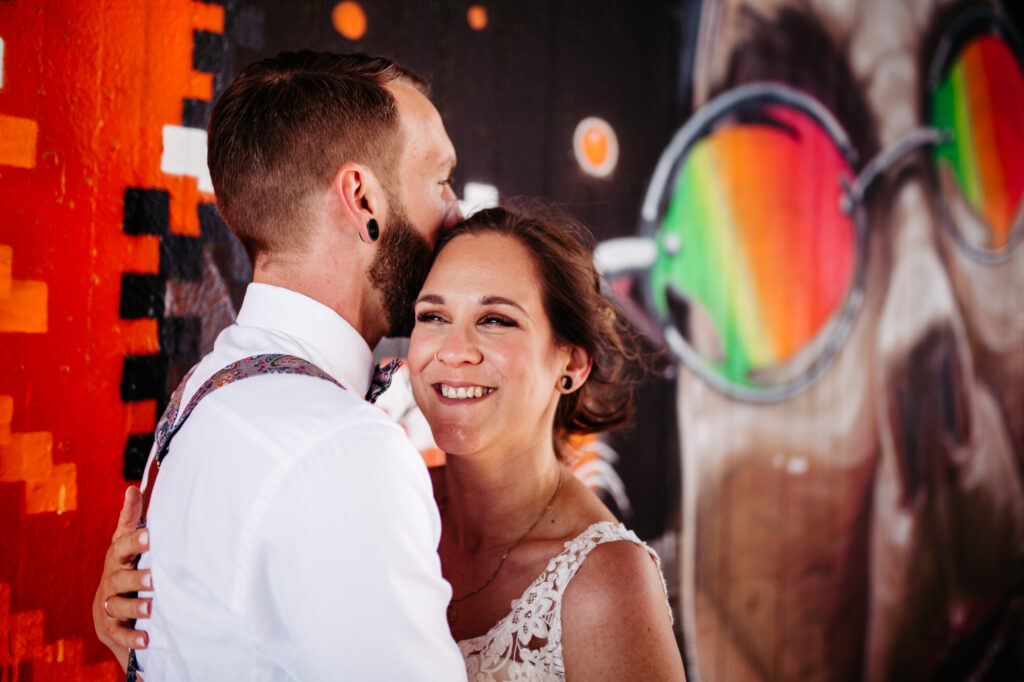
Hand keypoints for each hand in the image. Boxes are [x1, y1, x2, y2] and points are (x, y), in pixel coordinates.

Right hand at [92, 486, 152, 671]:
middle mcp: (110, 581)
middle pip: (118, 579)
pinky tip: (146, 639)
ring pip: (117, 606)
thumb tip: (132, 488)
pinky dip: (131, 638)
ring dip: (134, 608)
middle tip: (154, 579)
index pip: (122, 547)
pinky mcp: (111, 629)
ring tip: (151, 609)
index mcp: (117, 558)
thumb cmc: (125, 568)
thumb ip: (131, 519)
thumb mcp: (127, 544)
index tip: (150, 536)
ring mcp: (108, 606)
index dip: (135, 542)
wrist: (109, 612)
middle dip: (135, 579)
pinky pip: (119, 635)